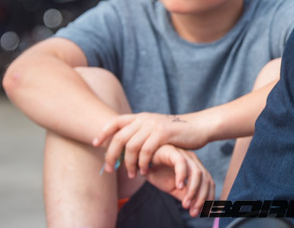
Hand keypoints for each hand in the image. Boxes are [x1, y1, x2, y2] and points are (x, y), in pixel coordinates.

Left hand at [93, 112, 208, 177]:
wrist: (198, 126)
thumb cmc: (176, 132)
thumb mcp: (155, 129)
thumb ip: (140, 134)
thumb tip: (122, 147)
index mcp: (140, 117)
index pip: (115, 121)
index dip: (102, 133)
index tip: (95, 145)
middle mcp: (145, 119)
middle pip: (119, 137)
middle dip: (111, 156)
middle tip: (110, 170)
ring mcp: (154, 125)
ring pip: (131, 147)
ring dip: (129, 164)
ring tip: (132, 175)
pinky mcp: (164, 133)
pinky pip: (146, 151)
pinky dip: (143, 163)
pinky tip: (145, 171)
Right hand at [145, 144, 214, 216]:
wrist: (142, 162)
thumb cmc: (159, 172)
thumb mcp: (173, 187)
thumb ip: (184, 195)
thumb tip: (195, 208)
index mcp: (196, 168)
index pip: (208, 182)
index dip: (208, 197)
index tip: (203, 212)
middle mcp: (193, 161)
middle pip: (205, 179)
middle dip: (201, 197)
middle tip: (193, 212)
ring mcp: (185, 155)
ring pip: (196, 173)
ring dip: (192, 190)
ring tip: (185, 204)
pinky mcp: (174, 152)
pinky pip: (181, 163)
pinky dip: (181, 175)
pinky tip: (178, 187)